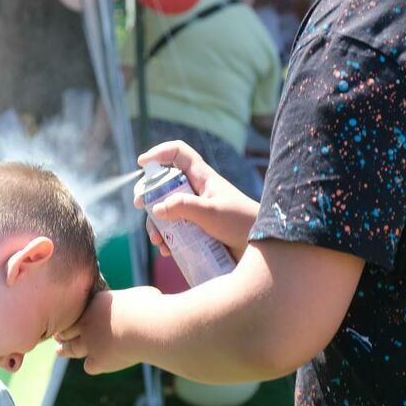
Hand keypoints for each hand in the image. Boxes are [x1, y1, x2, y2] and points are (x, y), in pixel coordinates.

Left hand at [56, 286, 162, 374]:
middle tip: (58, 334)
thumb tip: (146, 300)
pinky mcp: (98, 360)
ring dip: (66, 349)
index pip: (81, 309)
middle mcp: (88, 321)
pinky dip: (94, 365)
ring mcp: (90, 342)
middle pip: (68, 328)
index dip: (77, 314)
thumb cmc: (149, 308)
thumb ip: (136, 301)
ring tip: (60, 350)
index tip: (75, 316)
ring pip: (71, 348)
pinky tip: (97, 364)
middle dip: (63, 332)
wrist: (145, 327)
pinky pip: (89, 366)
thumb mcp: (142, 295)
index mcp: (98, 302)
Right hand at [138, 141, 258, 258]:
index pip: (179, 154)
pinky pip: (175, 233)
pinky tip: (167, 252)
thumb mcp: (211, 212)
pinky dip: (168, 241)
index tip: (142, 164)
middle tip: (141, 206)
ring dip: (157, 225)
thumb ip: (182, 207)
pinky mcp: (198, 233)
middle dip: (151, 196)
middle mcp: (197, 193)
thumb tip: (157, 208)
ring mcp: (197, 214)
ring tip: (159, 241)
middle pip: (165, 186)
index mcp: (202, 179)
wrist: (264, 251)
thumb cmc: (242, 224)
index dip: (160, 153)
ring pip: (167, 212)